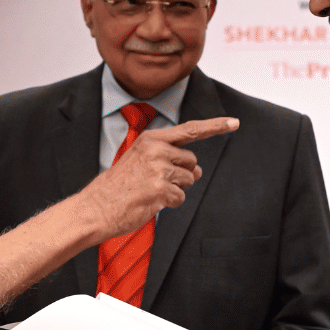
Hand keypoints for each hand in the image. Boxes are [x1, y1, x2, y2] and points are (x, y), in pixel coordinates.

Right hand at [82, 116, 238, 238]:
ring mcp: (158, 169)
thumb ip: (170, 160)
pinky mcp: (160, 189)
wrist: (95, 207)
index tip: (234, 122)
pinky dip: (169, 204)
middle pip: (191, 161)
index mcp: (150, 139)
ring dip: (175, 190)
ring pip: (188, 180)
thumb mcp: (140, 162)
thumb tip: (197, 171)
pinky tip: (151, 201)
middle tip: (157, 182)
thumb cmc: (117, 187)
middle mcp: (156, 150)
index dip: (214, 126)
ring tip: (151, 192)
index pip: (189, 130)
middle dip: (182, 174)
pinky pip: (180, 198)